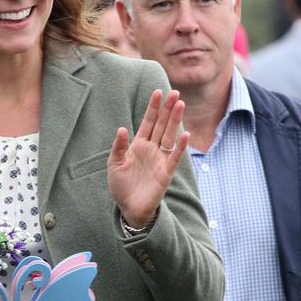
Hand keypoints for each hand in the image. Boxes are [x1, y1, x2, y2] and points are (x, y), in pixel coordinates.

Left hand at [107, 89, 189, 227]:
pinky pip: (174, 157)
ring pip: (169, 136)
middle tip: (175, 93)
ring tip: (180, 105)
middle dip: (167, 109)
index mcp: (138, 144)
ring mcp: (160, 159)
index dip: (153, 108)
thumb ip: (118, 147)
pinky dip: (180, 147)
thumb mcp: (114, 164)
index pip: (148, 122)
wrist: (128, 207)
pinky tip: (185, 135)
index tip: (157, 92)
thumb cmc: (121, 185)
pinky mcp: (165, 173)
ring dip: (175, 121)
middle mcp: (151, 149)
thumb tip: (122, 129)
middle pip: (161, 125)